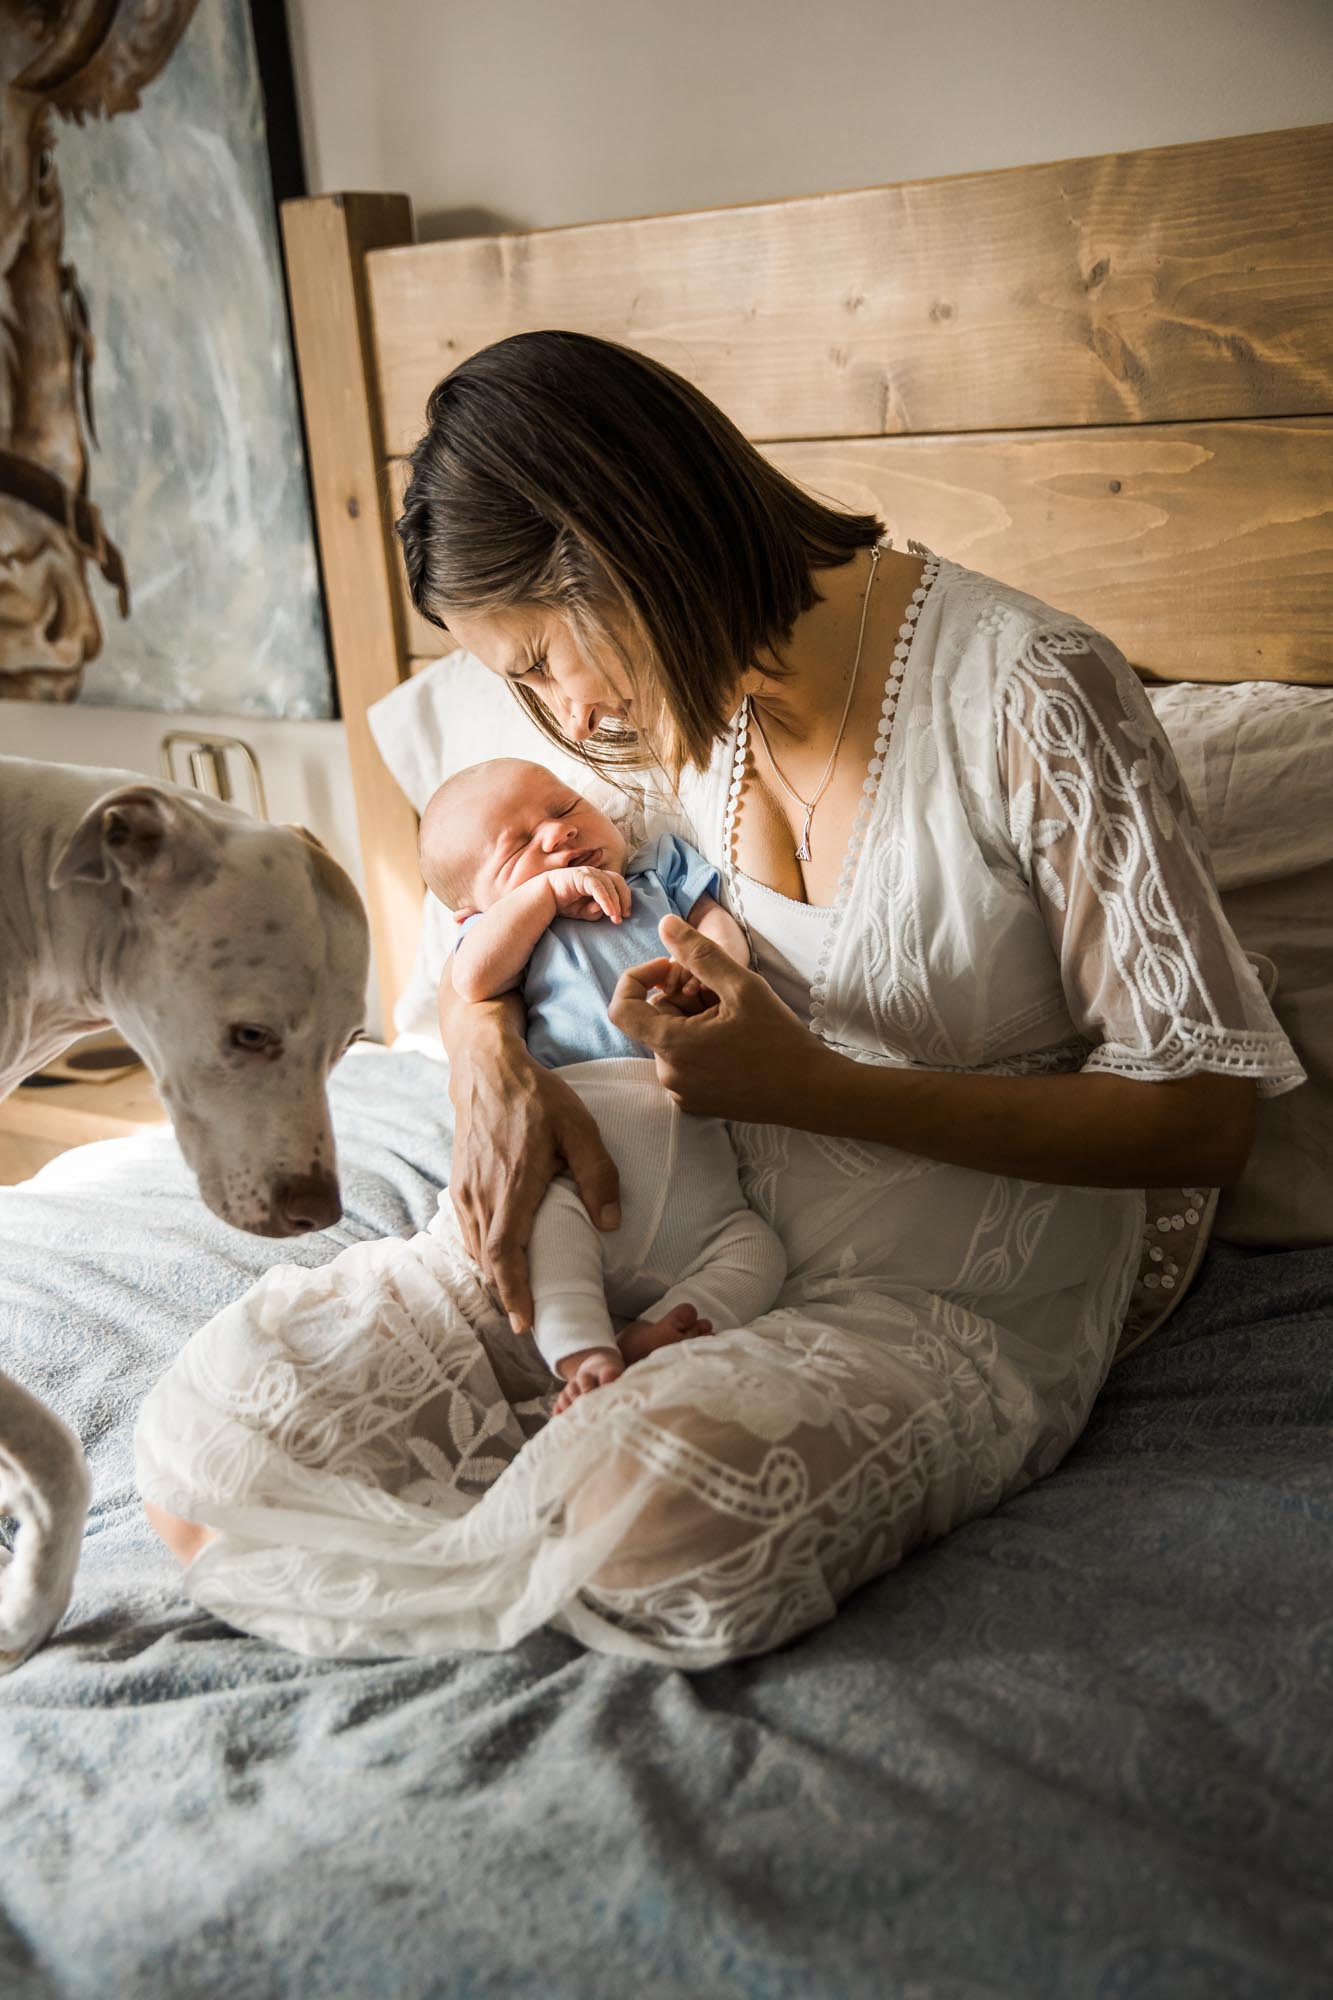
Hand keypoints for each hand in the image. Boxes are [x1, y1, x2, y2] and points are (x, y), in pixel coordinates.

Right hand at [448, 1018, 619, 1330]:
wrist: (485, 1069)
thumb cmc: (537, 1097)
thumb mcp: (580, 1126)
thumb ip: (598, 1175)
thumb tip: (610, 1224)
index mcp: (513, 1182)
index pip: (507, 1251)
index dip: (515, 1291)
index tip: (526, 1322)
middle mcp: (482, 1192)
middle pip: (489, 1260)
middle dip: (509, 1295)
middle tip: (534, 1321)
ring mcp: (464, 1190)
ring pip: (477, 1249)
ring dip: (497, 1277)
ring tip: (522, 1299)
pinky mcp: (457, 1185)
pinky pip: (468, 1233)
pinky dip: (485, 1255)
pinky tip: (503, 1262)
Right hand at [547, 865, 631, 923]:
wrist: (544, 898)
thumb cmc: (564, 904)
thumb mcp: (583, 912)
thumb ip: (596, 912)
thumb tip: (608, 911)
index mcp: (598, 880)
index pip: (618, 885)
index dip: (625, 898)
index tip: (626, 914)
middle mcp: (595, 874)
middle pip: (618, 882)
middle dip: (624, 899)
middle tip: (624, 916)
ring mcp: (589, 873)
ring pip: (609, 884)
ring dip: (615, 902)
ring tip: (616, 918)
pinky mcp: (581, 875)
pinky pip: (598, 887)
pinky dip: (605, 899)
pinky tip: (608, 912)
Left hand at [609, 913, 832, 1121]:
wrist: (811, 1092)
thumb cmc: (779, 1040)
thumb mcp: (741, 986)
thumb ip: (698, 953)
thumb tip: (665, 925)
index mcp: (672, 1047)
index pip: (623, 1007)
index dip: (639, 978)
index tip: (673, 967)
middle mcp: (669, 1075)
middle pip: (654, 1019)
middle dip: (681, 995)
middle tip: (721, 988)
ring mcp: (682, 1092)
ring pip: (671, 1038)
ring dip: (693, 1017)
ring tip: (733, 1013)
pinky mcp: (696, 1102)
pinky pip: (684, 1060)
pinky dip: (700, 1041)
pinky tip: (734, 1037)